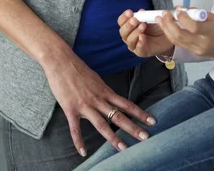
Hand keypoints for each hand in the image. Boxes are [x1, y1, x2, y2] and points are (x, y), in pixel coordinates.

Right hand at [41, 47, 155, 155]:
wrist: (61, 61)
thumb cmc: (78, 69)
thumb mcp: (96, 79)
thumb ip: (103, 92)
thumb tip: (109, 100)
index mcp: (106, 91)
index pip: (127, 104)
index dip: (140, 113)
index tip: (152, 121)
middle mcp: (98, 99)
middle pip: (118, 116)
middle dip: (133, 128)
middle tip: (146, 138)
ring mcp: (85, 105)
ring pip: (102, 124)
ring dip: (113, 138)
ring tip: (124, 148)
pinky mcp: (71, 109)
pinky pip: (75, 128)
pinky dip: (79, 141)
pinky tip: (83, 152)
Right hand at [118, 9, 174, 57]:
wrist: (167, 37)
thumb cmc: (157, 27)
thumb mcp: (152, 18)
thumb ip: (146, 15)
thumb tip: (141, 11)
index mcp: (129, 26)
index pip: (121, 22)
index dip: (124, 17)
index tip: (130, 12)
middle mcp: (129, 36)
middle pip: (123, 32)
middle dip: (128, 25)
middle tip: (135, 20)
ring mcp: (135, 45)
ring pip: (129, 41)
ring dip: (135, 32)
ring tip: (143, 25)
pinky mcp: (142, 52)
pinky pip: (138, 50)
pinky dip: (140, 43)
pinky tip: (142, 37)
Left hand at [156, 10, 213, 59]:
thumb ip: (198, 14)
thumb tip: (182, 9)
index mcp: (211, 33)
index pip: (193, 26)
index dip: (182, 18)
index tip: (177, 10)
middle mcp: (202, 44)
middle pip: (180, 36)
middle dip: (168, 24)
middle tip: (163, 14)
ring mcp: (198, 50)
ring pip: (177, 41)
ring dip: (166, 30)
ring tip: (160, 20)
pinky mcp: (195, 54)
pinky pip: (181, 44)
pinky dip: (173, 35)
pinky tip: (169, 27)